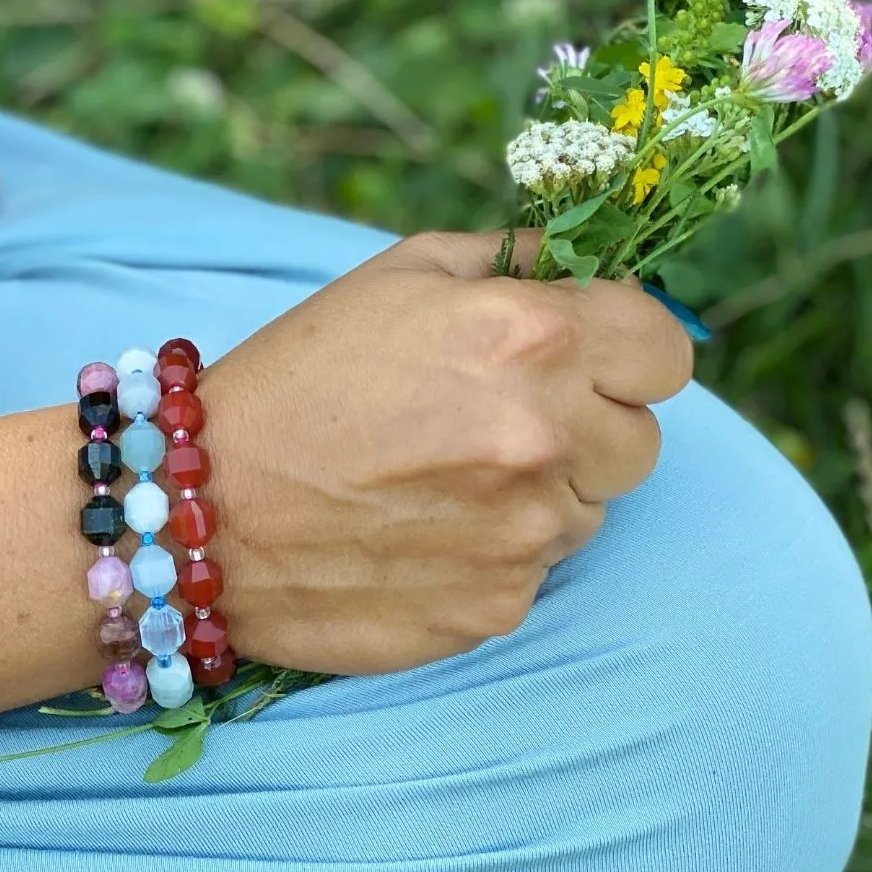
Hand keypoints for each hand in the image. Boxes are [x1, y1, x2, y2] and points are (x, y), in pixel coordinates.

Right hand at [201, 230, 692, 674]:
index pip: (667, 350)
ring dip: (543, 493)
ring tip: (445, 480)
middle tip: (499, 423)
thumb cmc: (297, 379)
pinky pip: (538, 571)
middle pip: (641, 439)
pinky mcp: (497, 609)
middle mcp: (544, 439)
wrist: (204, 510)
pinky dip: (498, 553)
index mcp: (529, 338)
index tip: (589, 359)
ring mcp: (525, 536)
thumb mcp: (400, 276)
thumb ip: (518, 262)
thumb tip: (594, 273)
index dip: (628, 349)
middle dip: (589, 425)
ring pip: (592, 510)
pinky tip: (424, 533)